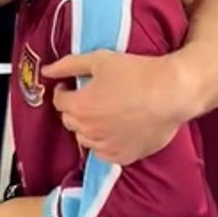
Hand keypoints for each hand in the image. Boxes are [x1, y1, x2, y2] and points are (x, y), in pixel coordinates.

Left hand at [42, 50, 188, 164]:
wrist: (171, 93)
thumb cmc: (136, 73)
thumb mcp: (99, 60)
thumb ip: (69, 65)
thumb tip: (47, 70)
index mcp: (80, 106)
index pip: (58, 101)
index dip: (64, 91)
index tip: (72, 85)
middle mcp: (89, 130)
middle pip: (70, 121)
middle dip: (75, 108)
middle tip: (90, 97)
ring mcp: (106, 146)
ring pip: (85, 139)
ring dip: (88, 127)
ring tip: (104, 113)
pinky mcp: (123, 157)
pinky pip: (103, 153)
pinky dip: (104, 142)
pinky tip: (115, 129)